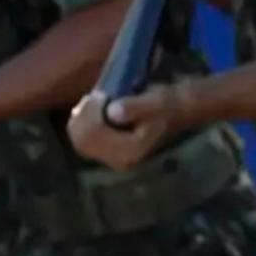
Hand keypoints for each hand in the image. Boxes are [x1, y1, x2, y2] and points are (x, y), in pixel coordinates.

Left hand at [66, 85, 181, 169]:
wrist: (175, 113)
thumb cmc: (167, 106)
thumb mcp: (156, 101)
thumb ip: (135, 107)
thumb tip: (112, 112)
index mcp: (131, 152)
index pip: (95, 136)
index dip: (91, 113)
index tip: (101, 94)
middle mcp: (119, 161)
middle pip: (83, 141)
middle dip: (83, 116)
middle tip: (95, 95)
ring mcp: (112, 159)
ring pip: (80, 141)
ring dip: (81, 119)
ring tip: (93, 101)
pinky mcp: (108, 153)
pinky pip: (84, 141)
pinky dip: (83, 124)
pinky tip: (92, 110)